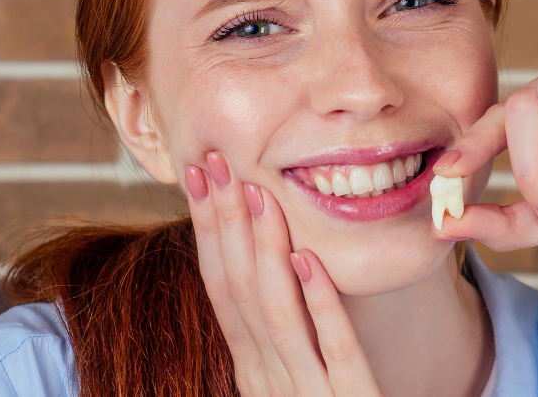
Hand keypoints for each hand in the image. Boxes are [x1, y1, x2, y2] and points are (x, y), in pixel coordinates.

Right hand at [183, 151, 385, 395]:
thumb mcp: (291, 375)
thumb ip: (277, 329)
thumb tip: (261, 265)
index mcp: (252, 369)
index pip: (221, 289)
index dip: (208, 230)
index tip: (201, 177)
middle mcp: (267, 381)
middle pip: (238, 292)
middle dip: (225, 224)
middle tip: (215, 163)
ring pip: (277, 315)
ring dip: (265, 251)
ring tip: (262, 196)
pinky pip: (336, 351)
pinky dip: (320, 304)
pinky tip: (310, 261)